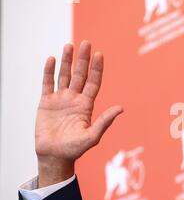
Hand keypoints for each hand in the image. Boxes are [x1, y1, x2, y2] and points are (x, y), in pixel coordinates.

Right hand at [35, 41, 122, 186]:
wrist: (54, 156)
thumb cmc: (75, 149)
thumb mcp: (92, 136)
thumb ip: (105, 121)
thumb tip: (121, 108)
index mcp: (86, 105)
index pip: (93, 82)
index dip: (96, 69)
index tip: (99, 54)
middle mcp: (74, 99)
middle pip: (80, 75)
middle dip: (83, 60)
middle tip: (86, 43)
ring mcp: (60, 99)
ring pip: (64, 76)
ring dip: (67, 61)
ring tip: (69, 46)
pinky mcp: (46, 103)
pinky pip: (47, 83)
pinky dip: (49, 71)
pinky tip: (52, 59)